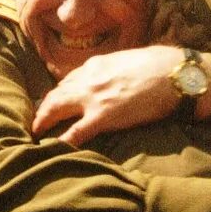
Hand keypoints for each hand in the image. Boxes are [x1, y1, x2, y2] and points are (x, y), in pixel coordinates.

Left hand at [31, 46, 210, 144]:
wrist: (175, 73)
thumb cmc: (160, 66)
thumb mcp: (129, 61)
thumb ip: (114, 71)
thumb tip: (115, 79)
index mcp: (95, 65)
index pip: (68, 81)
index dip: (58, 94)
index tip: (52, 103)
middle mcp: (88, 78)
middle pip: (55, 95)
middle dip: (42, 109)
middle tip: (35, 122)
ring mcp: (93, 97)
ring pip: (56, 110)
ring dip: (43, 122)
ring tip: (35, 134)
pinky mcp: (103, 116)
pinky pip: (74, 133)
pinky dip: (61, 142)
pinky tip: (52, 150)